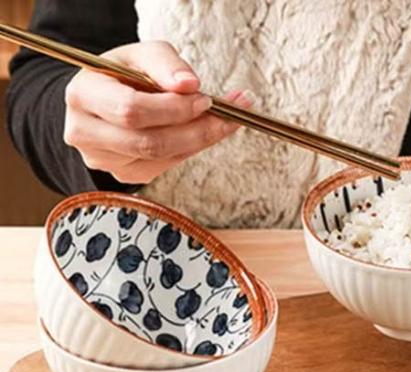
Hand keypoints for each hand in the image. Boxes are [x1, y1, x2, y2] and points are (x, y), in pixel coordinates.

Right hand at [63, 41, 249, 184]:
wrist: (103, 99)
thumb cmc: (122, 74)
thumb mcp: (140, 54)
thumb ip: (165, 63)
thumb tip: (190, 85)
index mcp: (83, 95)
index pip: (131, 110)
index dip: (173, 108)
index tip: (206, 98)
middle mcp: (85, 133)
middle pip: (148, 142)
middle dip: (194, 129)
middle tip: (226, 115)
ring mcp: (102, 159)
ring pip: (159, 158)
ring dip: (198, 141)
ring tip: (223, 122)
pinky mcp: (123, 175)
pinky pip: (163, 166)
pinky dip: (188, 150)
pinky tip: (200, 133)